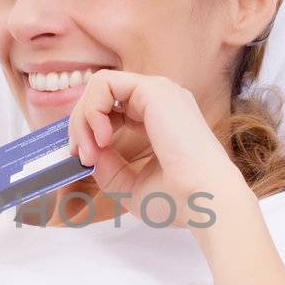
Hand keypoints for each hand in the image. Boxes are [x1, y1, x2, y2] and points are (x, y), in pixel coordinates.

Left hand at [66, 70, 244, 226]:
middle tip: (82, 157)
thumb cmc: (177, 199)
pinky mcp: (153, 89)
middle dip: (81, 125)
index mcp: (159, 118)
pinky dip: (92, 110)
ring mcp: (158, 91)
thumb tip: (88, 152)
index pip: (111, 109)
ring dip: (83, 118)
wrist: (203, 201)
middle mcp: (160, 100)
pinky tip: (102, 138)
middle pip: (102, 95)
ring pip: (100, 86)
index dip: (88, 131)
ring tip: (90, 151)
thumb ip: (108, 167)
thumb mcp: (130, 185)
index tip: (83, 160)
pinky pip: (104, 84)